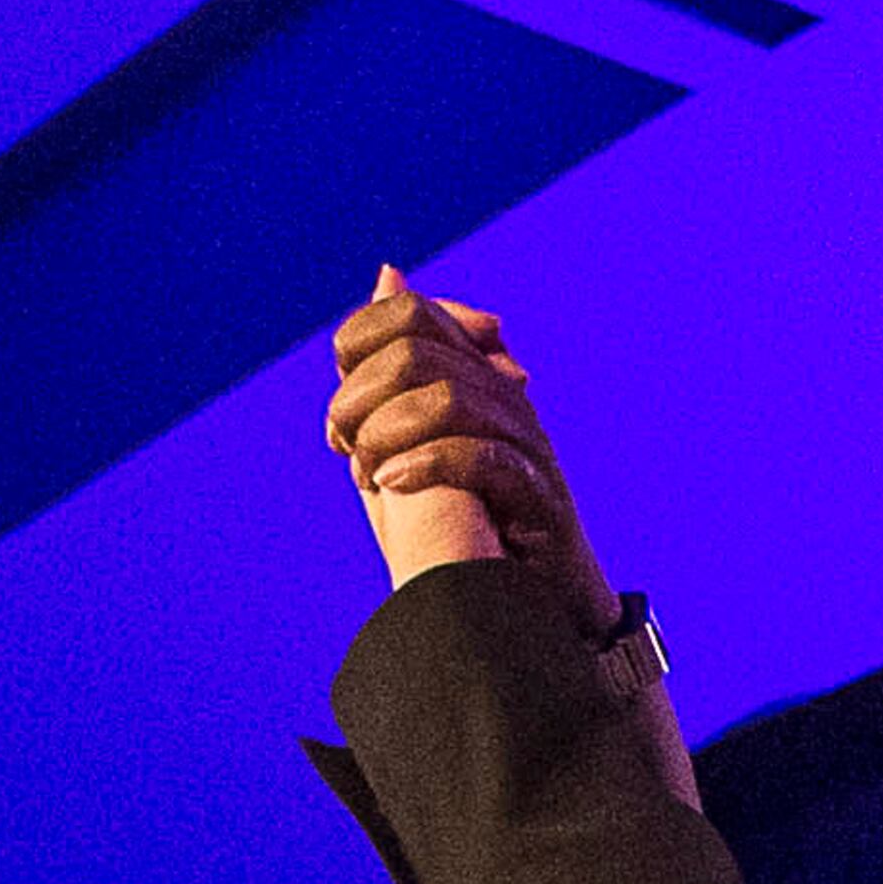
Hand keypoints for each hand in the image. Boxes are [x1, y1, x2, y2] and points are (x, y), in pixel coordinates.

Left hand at [329, 268, 620, 631]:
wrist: (539, 609)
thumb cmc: (475, 525)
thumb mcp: (418, 439)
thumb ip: (395, 369)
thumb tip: (388, 273)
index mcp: (477, 376)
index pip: (411, 316)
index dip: (358, 346)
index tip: (341, 404)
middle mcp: (507, 399)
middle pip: (419, 355)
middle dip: (360, 398)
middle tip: (342, 445)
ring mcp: (530, 446)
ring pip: (450, 400)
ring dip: (387, 435)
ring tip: (367, 472)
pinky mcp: (541, 498)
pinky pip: (482, 458)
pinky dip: (427, 466)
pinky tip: (394, 486)